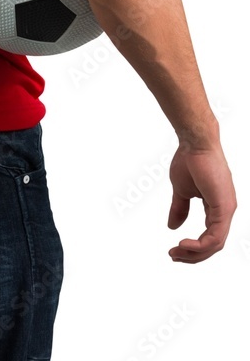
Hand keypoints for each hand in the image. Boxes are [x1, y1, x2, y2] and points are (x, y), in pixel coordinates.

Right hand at [167, 141, 236, 262]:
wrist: (194, 142)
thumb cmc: (189, 160)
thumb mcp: (181, 191)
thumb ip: (180, 208)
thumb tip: (173, 227)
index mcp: (217, 207)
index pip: (210, 237)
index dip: (193, 248)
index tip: (174, 250)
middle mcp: (226, 210)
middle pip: (213, 245)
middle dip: (193, 255)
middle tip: (173, 256)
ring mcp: (227, 209)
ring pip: (216, 244)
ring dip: (195, 253)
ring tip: (177, 252)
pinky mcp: (224, 206)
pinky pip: (216, 235)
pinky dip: (201, 244)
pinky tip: (185, 244)